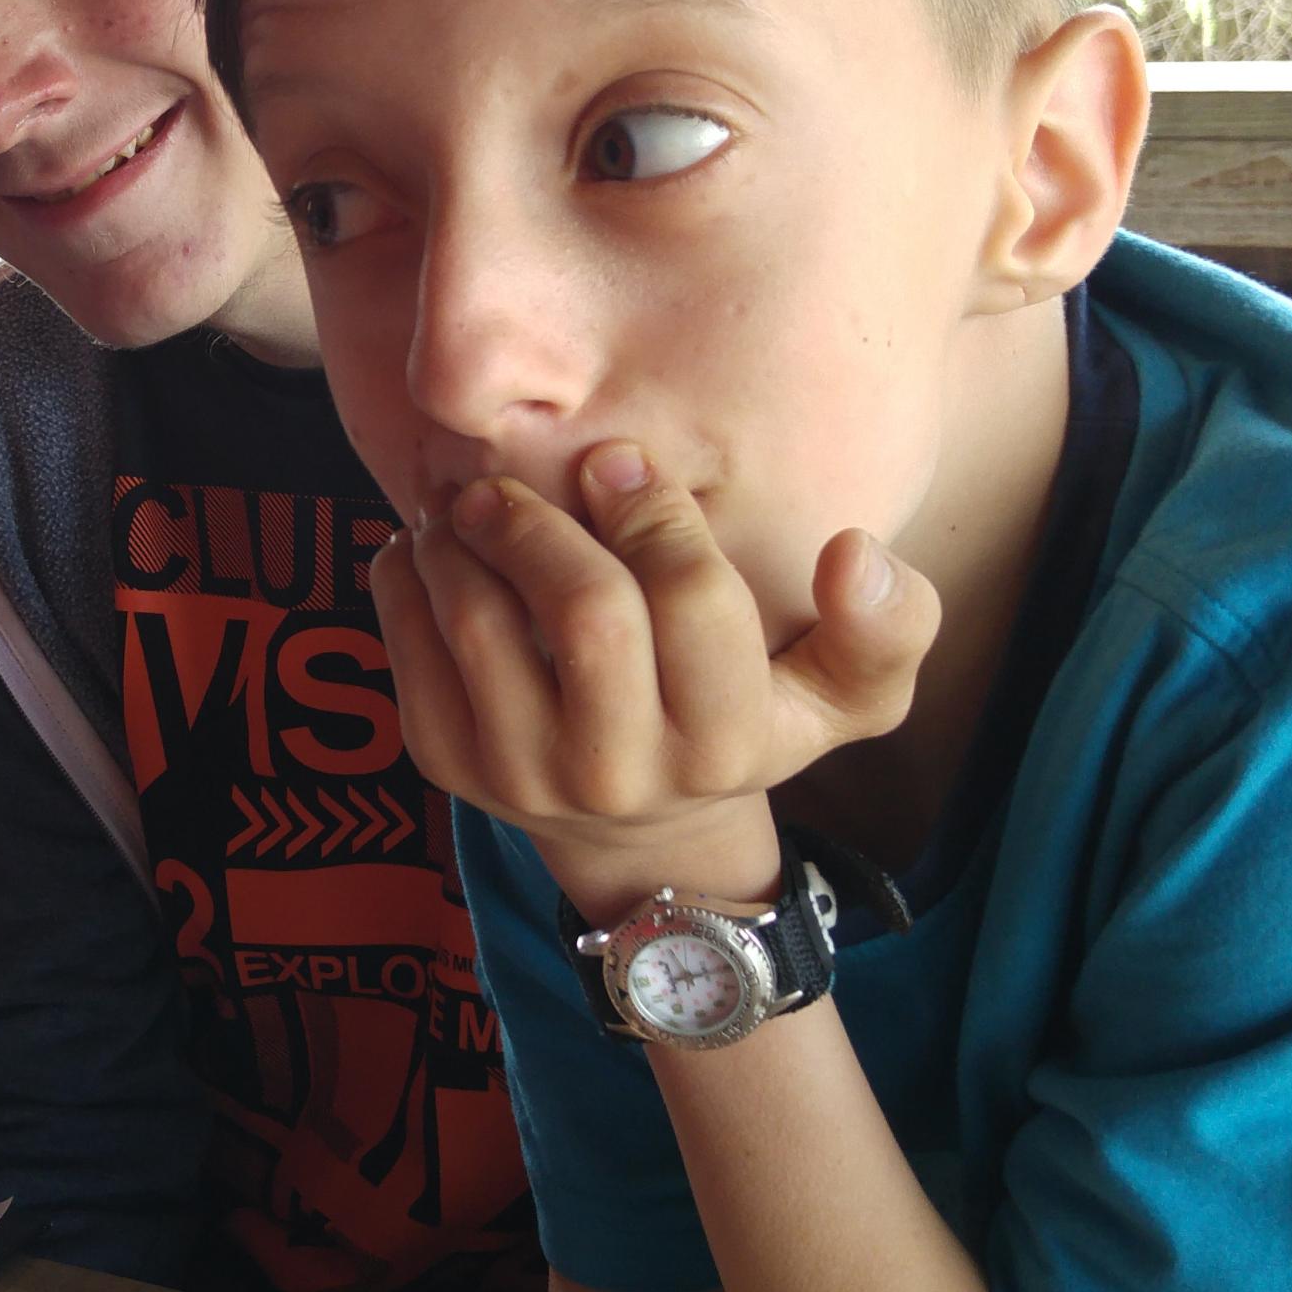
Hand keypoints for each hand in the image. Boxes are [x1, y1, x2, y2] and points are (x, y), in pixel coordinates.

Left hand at [371, 442, 938, 911]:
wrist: (640, 830)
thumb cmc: (745, 721)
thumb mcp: (843, 696)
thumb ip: (885, 628)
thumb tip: (855, 551)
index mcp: (729, 744)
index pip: (694, 606)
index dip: (657, 515)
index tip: (620, 461)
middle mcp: (627, 775)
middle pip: (587, 616)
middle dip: (548, 523)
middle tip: (515, 475)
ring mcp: (528, 781)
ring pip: (481, 627)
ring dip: (464, 539)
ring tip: (469, 500)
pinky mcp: (449, 773)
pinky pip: (411, 651)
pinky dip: (406, 578)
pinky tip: (427, 547)